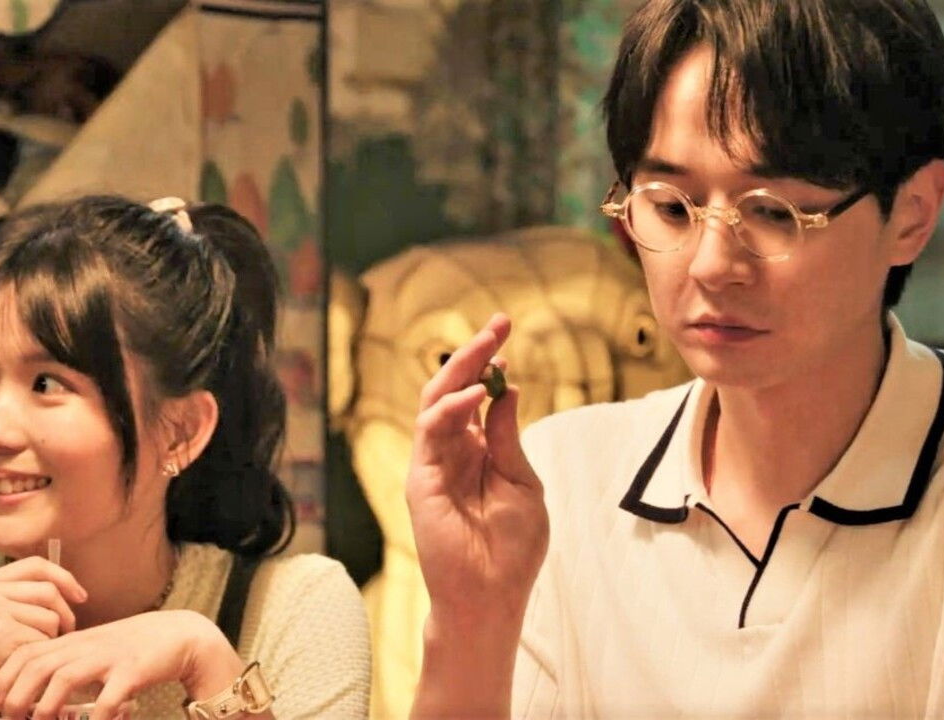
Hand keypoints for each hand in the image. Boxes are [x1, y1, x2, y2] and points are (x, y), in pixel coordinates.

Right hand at [0, 556, 86, 712]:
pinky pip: (45, 634)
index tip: (81, 597)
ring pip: (51, 614)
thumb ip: (25, 593)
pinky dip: (44, 648)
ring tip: (35, 647)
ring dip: (53, 634)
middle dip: (64, 613)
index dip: (64, 578)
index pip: (36, 565)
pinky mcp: (3, 631)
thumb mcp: (0, 612)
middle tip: (62, 632)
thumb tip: (73, 587)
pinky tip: (29, 659)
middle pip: (48, 590)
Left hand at [0, 608, 239, 719]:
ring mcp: (110, 657)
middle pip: (38, 666)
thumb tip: (40, 692)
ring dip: (46, 707)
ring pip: (65, 678)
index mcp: (76, 641)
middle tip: (11, 719)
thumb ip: (70, 663)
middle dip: (16, 696)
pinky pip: (109, 697)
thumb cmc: (136, 648)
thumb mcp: (97, 650)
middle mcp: (88, 645)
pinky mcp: (133, 670)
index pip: (27, 652)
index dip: (4, 677)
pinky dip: (96, 717)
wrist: (181, 636)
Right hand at [406, 313, 549, 626]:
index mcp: (478, 451)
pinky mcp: (420, 479)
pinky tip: (475, 394)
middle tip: (498, 324)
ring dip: (461, 369)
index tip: (508, 333)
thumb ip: (509, 437)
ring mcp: (433, 463)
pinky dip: (451, 408)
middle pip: (455, 390)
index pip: (479, 396)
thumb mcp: (522, 481)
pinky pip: (429, 432)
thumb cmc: (513, 548)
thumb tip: (508, 389)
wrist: (492, 594)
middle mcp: (452, 451)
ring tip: (488, 345)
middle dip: (474, 353)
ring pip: (436, 401)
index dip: (490, 363)